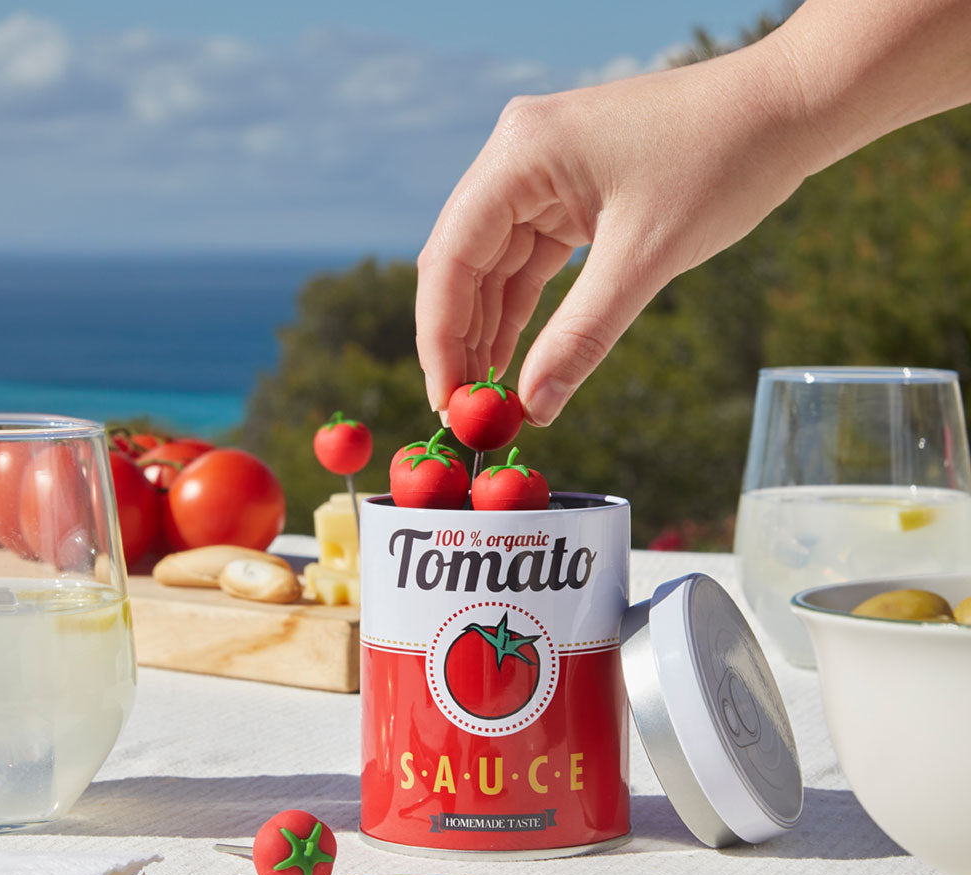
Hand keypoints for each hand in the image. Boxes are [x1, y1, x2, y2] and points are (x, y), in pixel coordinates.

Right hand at [415, 40, 813, 425]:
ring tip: (487, 397)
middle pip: (461, 263)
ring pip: (491, 267)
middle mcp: (517, 158)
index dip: (439, 336)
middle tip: (465, 411)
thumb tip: (533, 408)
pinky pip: (528, 261)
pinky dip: (521, 311)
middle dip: (460, 340)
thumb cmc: (723, 161)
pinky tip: (515, 359)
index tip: (446, 401)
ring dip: (488, 332)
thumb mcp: (645, 258)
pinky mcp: (567, 192)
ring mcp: (540, 174)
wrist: (787, 109)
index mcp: (521, 154)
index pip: (450, 256)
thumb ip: (581, 336)